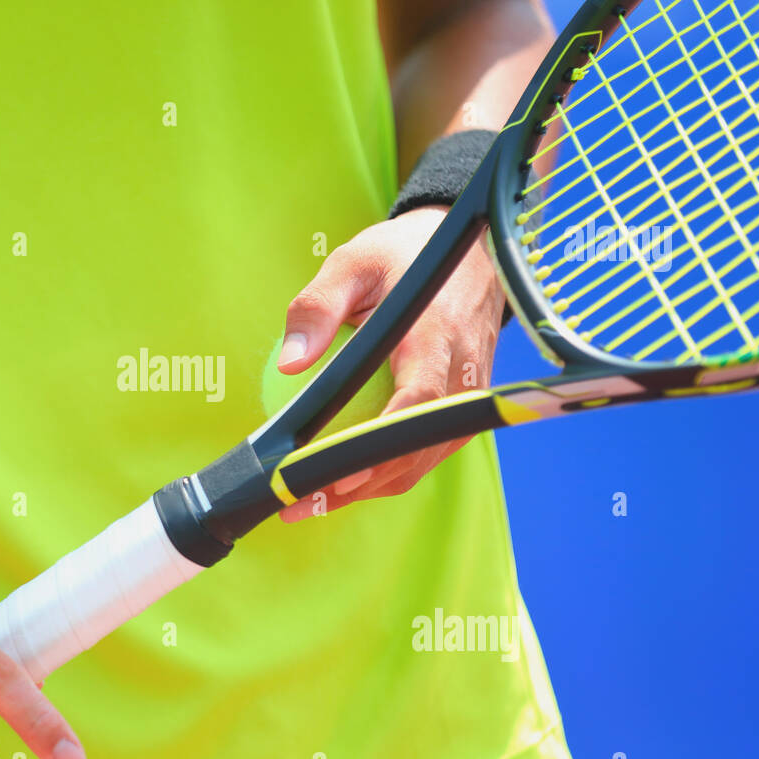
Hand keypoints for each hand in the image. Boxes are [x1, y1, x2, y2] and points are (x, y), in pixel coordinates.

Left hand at [275, 207, 503, 521]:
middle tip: (297, 503)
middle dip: (358, 484)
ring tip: (307, 502)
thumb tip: (289, 363)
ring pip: (420, 460)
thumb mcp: (352, 263)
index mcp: (437, 335)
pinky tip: (339, 479)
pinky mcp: (463, 410)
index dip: (380, 442)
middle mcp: (463, 374)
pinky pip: (425, 451)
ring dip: (366, 487)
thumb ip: (317, 308)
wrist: (465, 255)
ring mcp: (468, 397)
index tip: (336, 471)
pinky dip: (384, 472)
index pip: (419, 400)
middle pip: (416, 447)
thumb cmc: (402, 257)